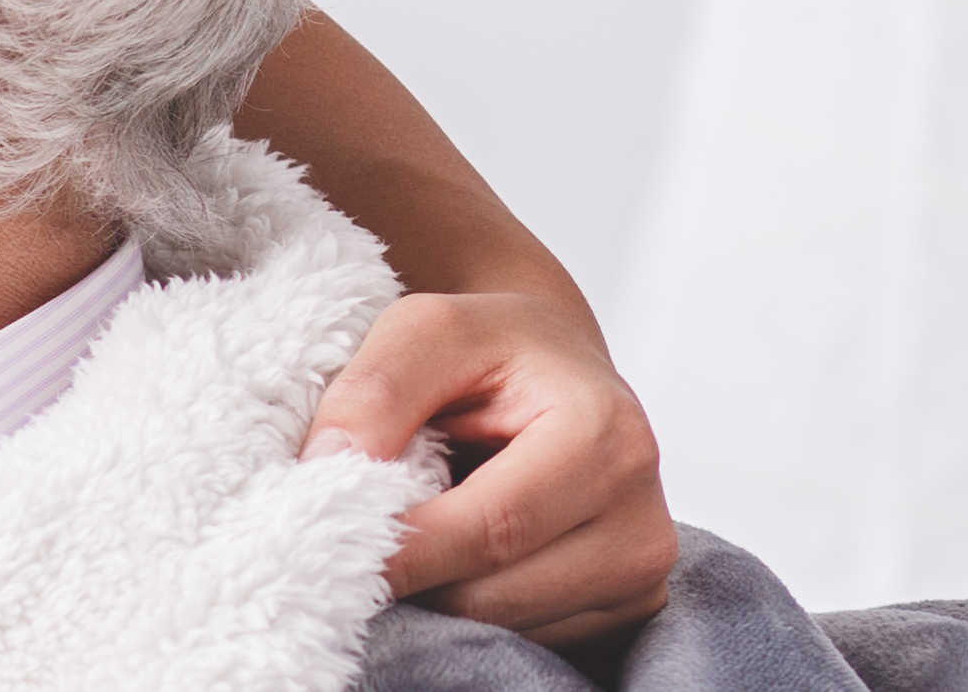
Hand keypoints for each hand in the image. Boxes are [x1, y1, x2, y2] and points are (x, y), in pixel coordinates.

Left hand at [308, 288, 676, 644]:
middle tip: (354, 539)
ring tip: (419, 531)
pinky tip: (459, 555)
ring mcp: (640, 572)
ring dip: (438, 594)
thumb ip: (374, 389)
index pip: (490, 528)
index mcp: (607, 438)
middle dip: (411, 577)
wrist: (555, 367)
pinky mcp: (626, 605)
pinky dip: (472, 609)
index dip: (402, 550)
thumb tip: (328, 465)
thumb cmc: (495, 349)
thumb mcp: (427, 330)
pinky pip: (525, 637)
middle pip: (493, 595)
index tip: (326, 549)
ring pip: (503, 627)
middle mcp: (642, 518)